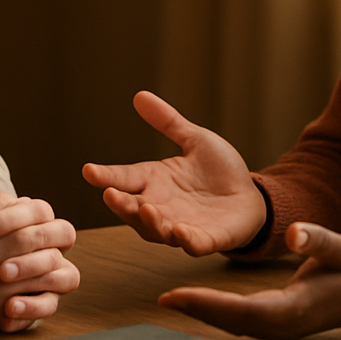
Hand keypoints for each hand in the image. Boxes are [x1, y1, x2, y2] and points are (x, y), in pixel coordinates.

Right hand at [81, 91, 266, 255]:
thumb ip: (168, 122)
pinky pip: (193, 244)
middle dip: (121, 205)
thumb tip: (139, 95)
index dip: (106, 176)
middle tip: (110, 195)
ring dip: (150, 222)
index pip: (124, 178)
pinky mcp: (207, 239)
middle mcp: (161, 206)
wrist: (251, 197)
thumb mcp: (195, 140)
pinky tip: (180, 232)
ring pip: (157, 230)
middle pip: (133, 209)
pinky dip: (186, 240)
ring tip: (145, 210)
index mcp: (155, 181)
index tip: (88, 170)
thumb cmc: (219, 171)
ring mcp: (181, 225)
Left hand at [157, 222, 340, 339]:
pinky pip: (240, 321)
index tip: (175, 295)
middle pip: (231, 322)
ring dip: (203, 312)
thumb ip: (318, 240)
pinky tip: (197, 300)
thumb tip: (296, 233)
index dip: (206, 303)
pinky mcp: (277, 324)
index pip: (241, 310)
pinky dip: (216, 311)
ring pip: (233, 325)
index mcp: (294, 310)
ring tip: (171, 299)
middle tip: (164, 299)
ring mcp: (280, 330)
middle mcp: (282, 326)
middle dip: (197, 310)